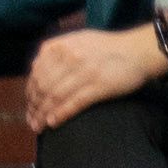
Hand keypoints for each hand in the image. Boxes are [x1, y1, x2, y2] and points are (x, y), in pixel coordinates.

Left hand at [26, 22, 167, 125]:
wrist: (138, 50)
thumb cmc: (108, 47)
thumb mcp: (78, 40)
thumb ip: (57, 52)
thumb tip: (37, 68)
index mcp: (60, 46)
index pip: (37, 72)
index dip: (30, 92)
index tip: (29, 105)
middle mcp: (69, 57)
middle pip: (43, 86)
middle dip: (34, 106)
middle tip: (31, 120)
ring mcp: (83, 72)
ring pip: (55, 96)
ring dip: (43, 114)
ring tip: (38, 126)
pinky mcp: (98, 86)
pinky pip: (74, 102)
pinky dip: (61, 114)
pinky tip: (53, 123)